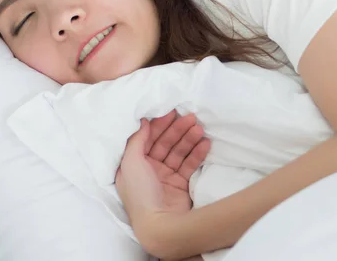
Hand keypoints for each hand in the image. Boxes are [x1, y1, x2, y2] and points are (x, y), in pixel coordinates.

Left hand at [115, 111, 210, 247]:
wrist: (159, 225)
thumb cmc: (140, 193)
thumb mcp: (130, 162)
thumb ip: (136, 139)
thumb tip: (143, 120)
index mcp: (133, 164)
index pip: (147, 138)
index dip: (158, 124)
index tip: (171, 111)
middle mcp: (148, 169)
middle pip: (164, 143)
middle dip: (177, 129)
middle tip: (191, 117)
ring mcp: (165, 177)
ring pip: (178, 152)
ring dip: (189, 139)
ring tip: (200, 128)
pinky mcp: (181, 184)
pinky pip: (190, 164)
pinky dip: (197, 153)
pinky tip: (205, 143)